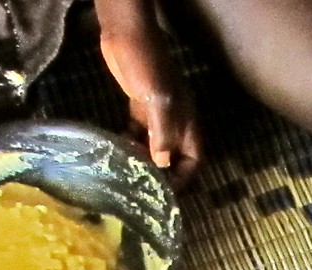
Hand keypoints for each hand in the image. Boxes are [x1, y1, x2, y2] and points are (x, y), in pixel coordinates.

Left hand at [96, 3, 201, 183]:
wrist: (128, 34)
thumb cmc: (147, 65)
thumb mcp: (157, 101)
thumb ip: (162, 134)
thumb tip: (163, 164)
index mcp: (187, 122)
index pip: (194, 161)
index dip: (184, 179)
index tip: (165, 194)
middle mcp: (176, 122)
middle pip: (175, 158)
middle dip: (163, 174)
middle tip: (143, 189)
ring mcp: (157, 114)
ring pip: (155, 147)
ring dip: (144, 161)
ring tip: (128, 175)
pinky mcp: (139, 106)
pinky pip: (139, 133)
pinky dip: (131, 144)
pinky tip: (117, 152)